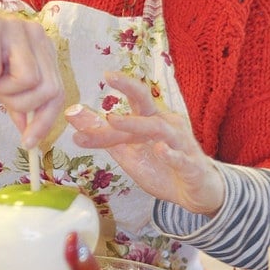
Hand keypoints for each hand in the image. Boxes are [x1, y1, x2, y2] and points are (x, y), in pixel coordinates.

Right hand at [0, 0, 63, 146]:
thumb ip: (16, 103)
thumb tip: (29, 134)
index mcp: (43, 48)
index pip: (58, 91)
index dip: (46, 121)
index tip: (28, 143)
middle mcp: (36, 35)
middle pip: (48, 89)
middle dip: (20, 104)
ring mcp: (16, 27)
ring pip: (27, 80)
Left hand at [65, 70, 223, 216]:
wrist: (196, 192)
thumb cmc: (162, 167)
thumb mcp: (128, 152)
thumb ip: (104, 137)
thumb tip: (73, 117)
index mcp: (150, 119)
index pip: (126, 104)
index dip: (104, 104)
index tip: (75, 106)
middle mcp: (165, 124)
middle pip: (147, 100)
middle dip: (129, 86)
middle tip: (109, 77)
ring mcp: (179, 143)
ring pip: (160, 128)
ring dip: (136, 124)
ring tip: (114, 120)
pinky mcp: (191, 165)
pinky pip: (181, 157)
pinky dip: (171, 154)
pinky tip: (160, 149)